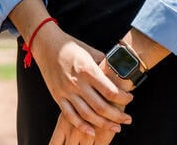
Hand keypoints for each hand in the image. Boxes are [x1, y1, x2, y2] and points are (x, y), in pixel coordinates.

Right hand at [30, 24, 132, 138]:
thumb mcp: (91, 52)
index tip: (130, 99)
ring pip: (87, 114)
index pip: (110, 91)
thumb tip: (119, 73)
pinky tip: (92, 131)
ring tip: (116, 127)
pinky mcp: (58, 96)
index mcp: (87, 70)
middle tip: (127, 119)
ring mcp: (66, 91)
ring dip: (104, 124)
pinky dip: (82, 126)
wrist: (46, 45)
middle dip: (118, 116)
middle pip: (101, 107)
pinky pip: (70, 115)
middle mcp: (77, 83)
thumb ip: (104, 65)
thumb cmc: (71, 47)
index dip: (123, 98)